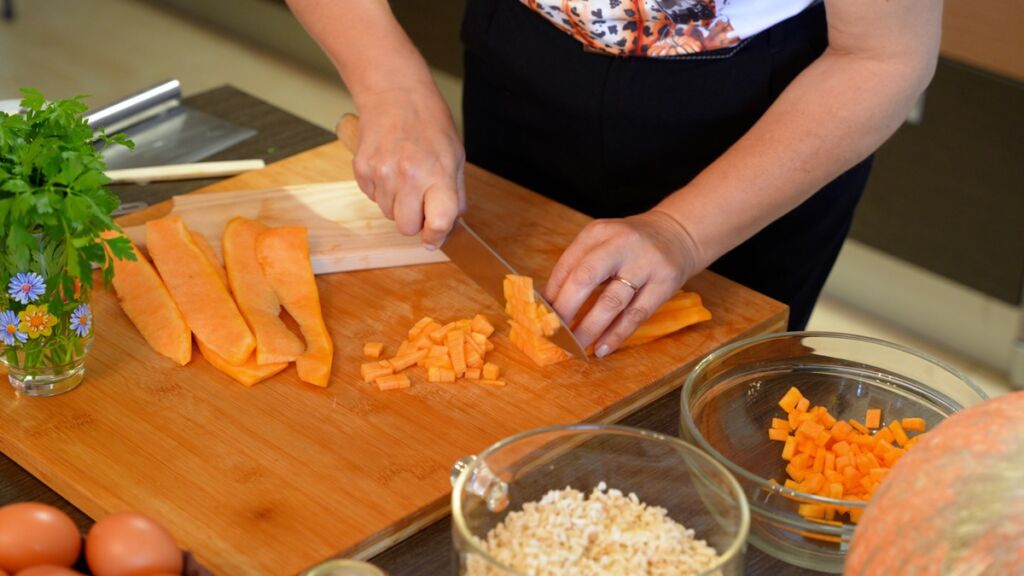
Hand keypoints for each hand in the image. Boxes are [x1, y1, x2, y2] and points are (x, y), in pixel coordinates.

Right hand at [345, 84, 465, 248]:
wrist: (394, 93)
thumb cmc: (430, 123)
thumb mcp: (455, 156)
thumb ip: (455, 193)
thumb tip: (451, 224)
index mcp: (438, 173)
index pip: (439, 222)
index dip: (437, 236)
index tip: (434, 239)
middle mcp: (408, 176)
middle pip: (406, 228)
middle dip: (414, 221)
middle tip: (420, 200)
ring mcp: (381, 173)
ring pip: (388, 214)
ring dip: (397, 204)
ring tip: (404, 175)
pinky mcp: (361, 169)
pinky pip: (372, 198)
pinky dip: (382, 190)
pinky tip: (389, 167)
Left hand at [544, 210, 699, 357]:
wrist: (678, 234)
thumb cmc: (630, 245)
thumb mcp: (602, 244)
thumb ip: (578, 267)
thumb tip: (549, 305)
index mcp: (598, 232)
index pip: (567, 265)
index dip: (551, 294)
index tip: (540, 317)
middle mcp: (621, 244)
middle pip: (586, 278)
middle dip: (566, 310)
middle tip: (553, 334)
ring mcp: (645, 263)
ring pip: (612, 301)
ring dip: (590, 328)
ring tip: (575, 346)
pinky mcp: (665, 283)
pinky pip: (636, 314)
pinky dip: (617, 335)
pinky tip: (602, 348)